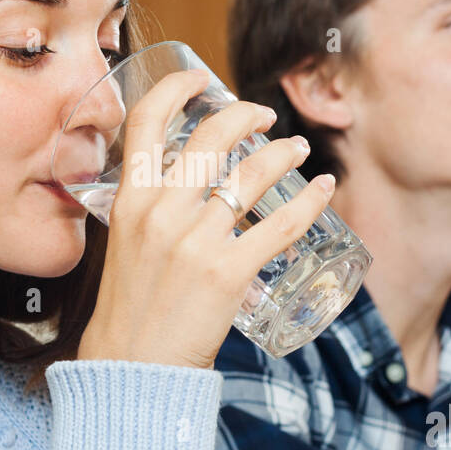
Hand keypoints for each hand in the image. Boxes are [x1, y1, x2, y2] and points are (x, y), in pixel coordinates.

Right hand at [77, 69, 335, 368]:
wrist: (132, 369)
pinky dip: (310, 203)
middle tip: (265, 116)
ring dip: (284, 152)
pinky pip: (281, 225)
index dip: (176, 88)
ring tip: (298, 149)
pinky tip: (325, 190)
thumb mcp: (125, 247)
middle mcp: (160, 211)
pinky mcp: (228, 272)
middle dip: (246, 114)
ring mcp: (195, 240)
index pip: (147, 123)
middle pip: (213, 136)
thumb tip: (183, 194)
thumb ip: (149, 215)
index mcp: (129, 201)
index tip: (200, 80)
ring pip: (253, 174)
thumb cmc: (131, 310)